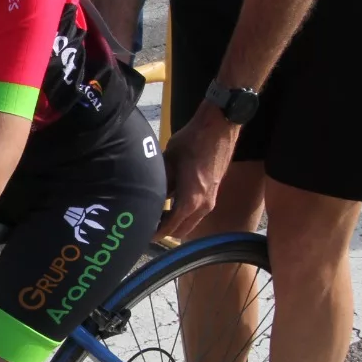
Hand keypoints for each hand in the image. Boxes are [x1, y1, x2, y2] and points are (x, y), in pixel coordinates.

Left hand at [157, 104, 241, 240]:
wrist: (219, 127)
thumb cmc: (192, 141)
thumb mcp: (168, 162)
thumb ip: (160, 183)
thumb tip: (147, 196)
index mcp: (191, 200)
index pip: (170, 227)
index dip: (155, 233)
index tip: (143, 234)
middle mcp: (203, 205)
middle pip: (181, 230)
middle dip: (165, 231)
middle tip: (148, 225)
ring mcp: (211, 200)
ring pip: (190, 222)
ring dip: (175, 222)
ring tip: (157, 214)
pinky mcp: (214, 192)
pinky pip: (197, 212)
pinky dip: (184, 213)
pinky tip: (171, 202)